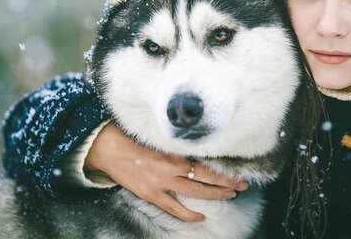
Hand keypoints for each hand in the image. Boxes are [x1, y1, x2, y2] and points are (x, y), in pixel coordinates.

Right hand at [84, 122, 247, 221]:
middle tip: (242, 185)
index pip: (207, 163)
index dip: (225, 171)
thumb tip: (202, 142)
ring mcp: (160, 183)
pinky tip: (201, 216)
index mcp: (175, 151)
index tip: (239, 171)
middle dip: (227, 183)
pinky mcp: (150, 194)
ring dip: (215, 196)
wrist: (107, 146)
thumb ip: (179, 141)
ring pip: (195, 193)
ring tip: (229, 196)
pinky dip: (188, 214)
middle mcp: (171, 168)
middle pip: (206, 179)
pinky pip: (173, 208)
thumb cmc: (134, 135)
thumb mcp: (160, 134)